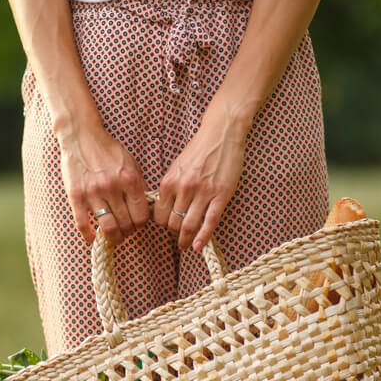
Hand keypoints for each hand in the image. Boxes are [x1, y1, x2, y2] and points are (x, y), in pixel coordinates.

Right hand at [58, 122, 151, 245]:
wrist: (82, 137)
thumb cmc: (108, 150)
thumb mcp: (130, 163)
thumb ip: (138, 185)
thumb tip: (145, 208)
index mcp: (129, 179)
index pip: (141, 215)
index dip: (140, 225)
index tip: (137, 225)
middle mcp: (112, 187)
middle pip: (126, 224)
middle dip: (128, 232)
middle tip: (125, 232)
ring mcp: (93, 193)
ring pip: (108, 227)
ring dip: (113, 237)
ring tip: (113, 237)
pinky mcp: (76, 196)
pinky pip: (82, 223)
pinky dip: (88, 235)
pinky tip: (92, 238)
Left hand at [153, 100, 250, 251]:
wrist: (221, 134)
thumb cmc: (198, 150)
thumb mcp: (176, 167)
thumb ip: (169, 188)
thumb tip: (162, 209)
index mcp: (169, 181)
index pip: (159, 214)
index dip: (162, 225)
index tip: (166, 227)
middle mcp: (184, 188)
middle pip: (172, 223)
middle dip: (173, 234)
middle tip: (177, 237)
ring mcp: (203, 193)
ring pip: (188, 225)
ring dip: (185, 240)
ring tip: (185, 245)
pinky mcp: (221, 195)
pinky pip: (209, 222)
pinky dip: (202, 237)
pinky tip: (197, 247)